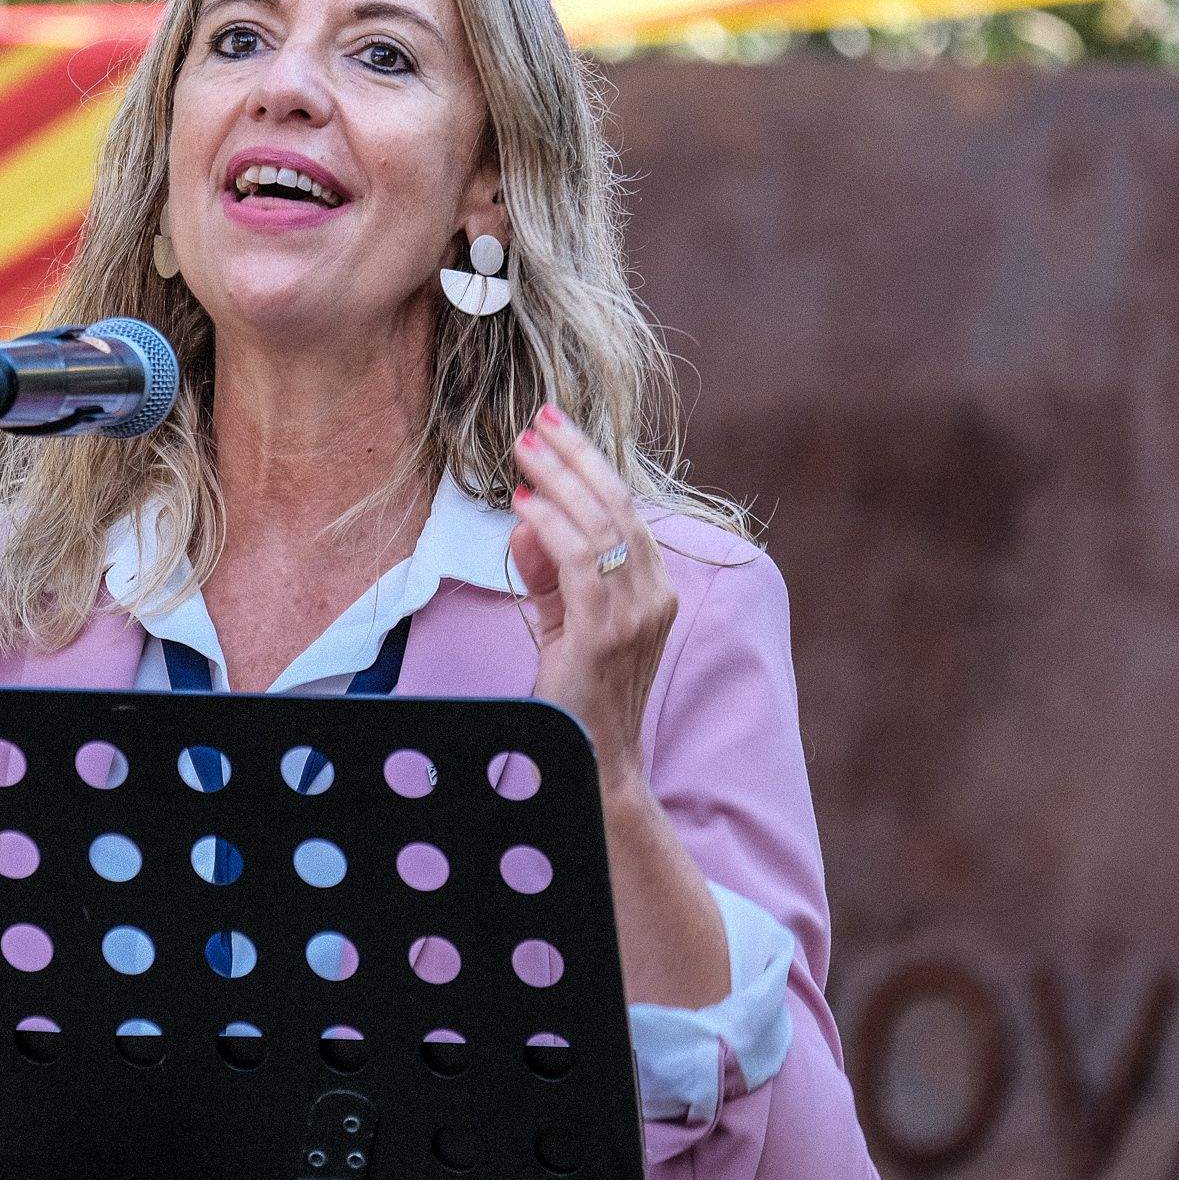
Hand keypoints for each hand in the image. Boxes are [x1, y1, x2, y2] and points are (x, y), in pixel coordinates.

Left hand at [509, 404, 678, 787]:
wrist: (596, 760)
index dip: (591, 465)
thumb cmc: (579, 691)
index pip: (626, 510)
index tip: (557, 428)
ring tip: (524, 449)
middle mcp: (655, 594)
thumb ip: (546, 569)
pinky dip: (549, 527)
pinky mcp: (606, 632)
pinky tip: (523, 504)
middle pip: (618, 505)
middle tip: (539, 419)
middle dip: (576, 456)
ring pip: (601, 525)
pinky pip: (578, 562)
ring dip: (559, 480)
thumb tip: (525, 516)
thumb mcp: (561, 617)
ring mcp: (637, 613)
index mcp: (654, 586)